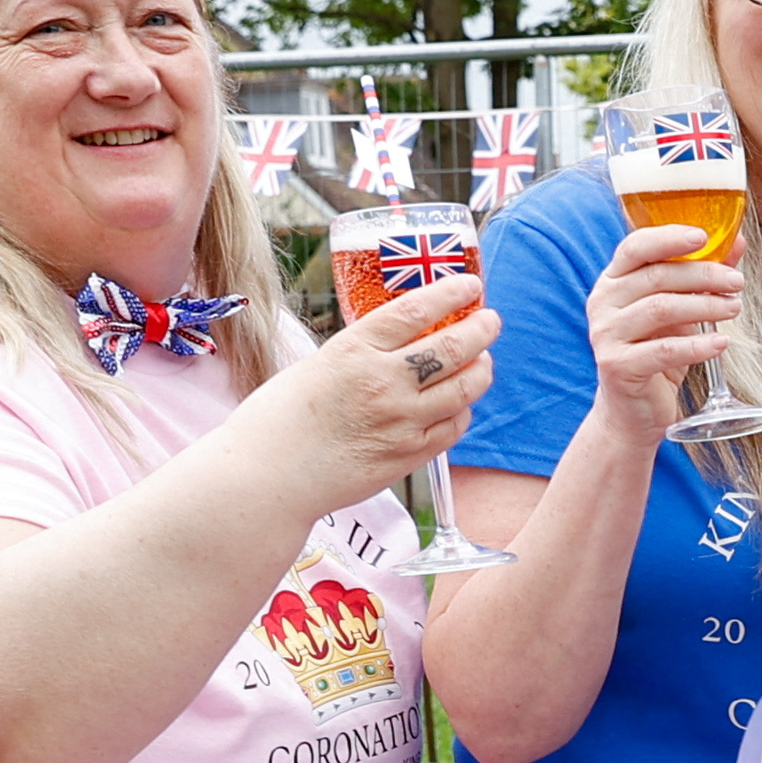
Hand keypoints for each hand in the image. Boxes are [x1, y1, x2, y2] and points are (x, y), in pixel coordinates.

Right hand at [287, 280, 493, 505]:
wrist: (270, 476)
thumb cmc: (279, 420)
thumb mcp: (317, 365)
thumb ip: (361, 354)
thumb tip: (398, 345)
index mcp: (354, 349)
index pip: (416, 310)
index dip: (450, 293)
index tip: (470, 285)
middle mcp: (384, 382)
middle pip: (451, 347)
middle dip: (480, 330)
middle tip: (491, 321)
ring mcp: (401, 421)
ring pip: (463, 389)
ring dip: (481, 370)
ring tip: (483, 361)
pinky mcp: (409, 456)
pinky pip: (453, 427)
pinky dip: (463, 411)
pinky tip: (460, 404)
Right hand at [589, 220, 742, 446]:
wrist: (633, 410)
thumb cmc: (657, 352)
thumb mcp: (681, 311)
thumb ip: (702, 276)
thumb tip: (737, 241)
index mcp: (614, 280)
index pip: (636, 246)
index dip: (669, 237)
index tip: (704, 235)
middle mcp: (603, 302)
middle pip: (656, 277)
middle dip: (703, 276)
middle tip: (736, 283)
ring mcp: (606, 334)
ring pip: (661, 309)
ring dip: (704, 306)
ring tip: (734, 308)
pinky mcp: (618, 366)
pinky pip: (664, 350)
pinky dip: (698, 346)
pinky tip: (722, 344)